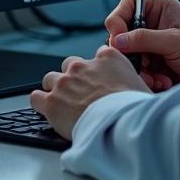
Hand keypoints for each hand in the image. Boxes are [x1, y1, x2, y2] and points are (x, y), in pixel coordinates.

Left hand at [30, 46, 150, 139]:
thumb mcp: (142, 86)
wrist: (120, 124)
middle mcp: (83, 65)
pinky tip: (46, 110)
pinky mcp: (52, 102)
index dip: (97, 70)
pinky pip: (36, 97)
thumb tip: (136, 89)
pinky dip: (40, 102)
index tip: (100, 82)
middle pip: (70, 64)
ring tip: (63, 103)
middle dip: (73, 78)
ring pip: (50, 79)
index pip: (98, 55)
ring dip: (55, 89)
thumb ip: (132, 79)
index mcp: (107, 58)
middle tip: (80, 94)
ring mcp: (65, 82)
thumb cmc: (135, 109)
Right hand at [105, 0, 179, 90]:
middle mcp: (152, 22)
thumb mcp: (174, 42)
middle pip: (123, 32)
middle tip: (140, 64)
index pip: (128, 4)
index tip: (116, 39)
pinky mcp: (152, 61)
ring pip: (128, 54)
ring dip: (140, 69)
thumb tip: (118, 40)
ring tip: (157, 78)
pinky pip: (137, 68)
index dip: (118, 19)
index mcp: (159, 7)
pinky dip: (146, 77)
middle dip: (130, 52)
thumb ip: (145, 39)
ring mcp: (151, 43)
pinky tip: (162, 81)